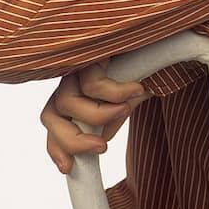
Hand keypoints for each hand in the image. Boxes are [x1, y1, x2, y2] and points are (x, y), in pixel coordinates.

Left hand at [41, 59, 150, 173]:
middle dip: (72, 140)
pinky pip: (93, 85)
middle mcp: (69, 80)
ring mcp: (76, 64)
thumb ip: (107, 122)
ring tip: (127, 109)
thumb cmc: (141, 68)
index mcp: (74, 94)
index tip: (68, 169)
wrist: (159, 39)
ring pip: (67, 103)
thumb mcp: (124, 104)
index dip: (55, 146)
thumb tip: (98, 141)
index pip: (52, 122)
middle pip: (49, 117)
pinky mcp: (88, 51)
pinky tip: (137, 88)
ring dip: (100, 115)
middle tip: (104, 147)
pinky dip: (115, 94)